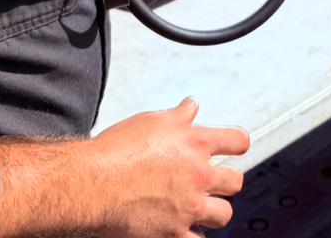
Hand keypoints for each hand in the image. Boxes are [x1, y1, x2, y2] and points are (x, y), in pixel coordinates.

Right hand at [83, 99, 248, 236]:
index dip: (238, 144)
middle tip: (216, 182)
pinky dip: (192, 236)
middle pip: (235, 181)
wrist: (91, 184)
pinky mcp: (174, 233)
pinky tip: (184, 231)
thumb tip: (192, 106)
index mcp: (195, 143)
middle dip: (226, 182)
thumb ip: (178, 115)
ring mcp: (189, 207)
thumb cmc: (115, 151)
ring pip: (222, 214)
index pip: (237, 141)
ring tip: (201, 208)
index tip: (236, 148)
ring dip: (213, 211)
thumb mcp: (150, 121)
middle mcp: (198, 175)